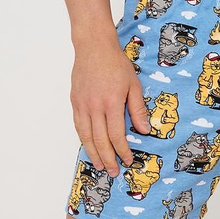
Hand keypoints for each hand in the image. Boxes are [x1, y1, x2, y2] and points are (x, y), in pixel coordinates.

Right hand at [71, 35, 151, 176]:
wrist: (94, 47)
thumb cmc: (116, 63)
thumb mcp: (133, 84)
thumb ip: (138, 109)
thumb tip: (144, 130)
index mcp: (112, 103)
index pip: (116, 135)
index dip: (122, 150)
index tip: (128, 159)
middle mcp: (95, 106)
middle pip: (100, 140)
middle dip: (108, 158)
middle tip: (113, 171)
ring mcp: (82, 105)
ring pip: (86, 136)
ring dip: (93, 153)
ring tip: (100, 165)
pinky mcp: (75, 102)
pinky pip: (78, 126)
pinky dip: (83, 139)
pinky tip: (89, 146)